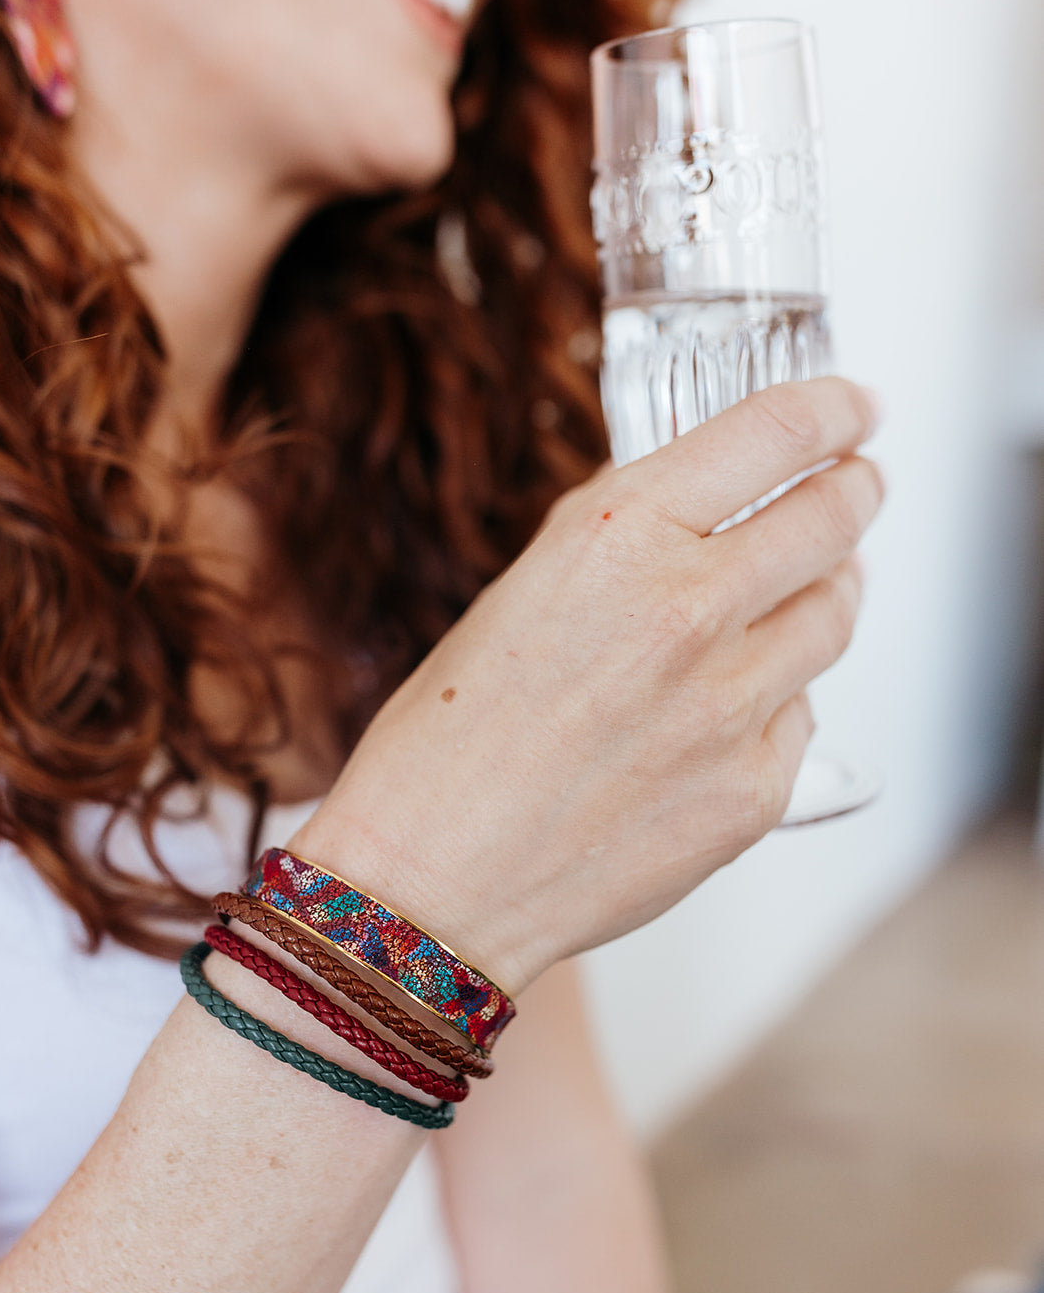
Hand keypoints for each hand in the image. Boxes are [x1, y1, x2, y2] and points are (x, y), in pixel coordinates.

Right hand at [293, 377, 883, 993]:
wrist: (434, 883)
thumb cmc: (448, 745)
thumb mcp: (522, 593)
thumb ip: (620, 542)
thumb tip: (702, 508)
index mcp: (618, 539)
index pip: (775, 433)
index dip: (834, 409)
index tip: (856, 408)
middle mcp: (688, 610)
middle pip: (833, 518)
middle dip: (856, 489)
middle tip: (858, 484)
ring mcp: (732, 707)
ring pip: (834, 616)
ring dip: (828, 589)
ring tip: (804, 591)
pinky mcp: (754, 791)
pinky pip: (799, 715)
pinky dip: (778, 699)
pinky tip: (726, 713)